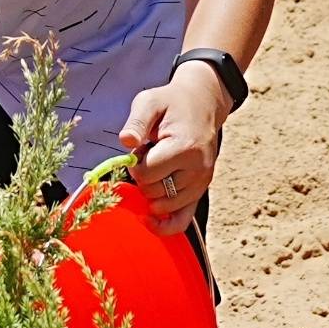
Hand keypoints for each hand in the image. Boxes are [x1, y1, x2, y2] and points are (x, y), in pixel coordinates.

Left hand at [117, 68, 229, 232]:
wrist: (202, 103)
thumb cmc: (171, 103)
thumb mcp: (150, 101)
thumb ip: (136, 121)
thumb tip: (126, 141)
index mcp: (185, 147)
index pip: (147, 173)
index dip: (135, 163)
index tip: (141, 147)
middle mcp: (198, 169)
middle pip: (153, 191)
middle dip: (143, 176)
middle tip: (151, 153)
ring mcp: (202, 182)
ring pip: (164, 206)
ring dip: (152, 191)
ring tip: (159, 166)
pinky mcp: (201, 190)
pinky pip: (183, 219)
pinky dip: (166, 225)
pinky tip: (151, 221)